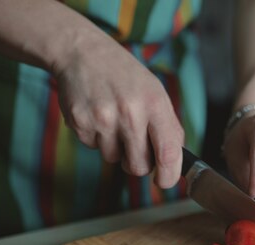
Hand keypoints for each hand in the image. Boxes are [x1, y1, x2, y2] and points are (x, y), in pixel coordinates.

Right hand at [53, 35, 183, 187]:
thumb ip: (168, 129)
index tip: (165, 181)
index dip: (168, 176)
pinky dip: (96, 138)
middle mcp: (130, 112)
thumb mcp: (155, 94)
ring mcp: (102, 118)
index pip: (168, 154)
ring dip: (115, 147)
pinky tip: (97, 114)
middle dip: (138, 164)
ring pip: (113, 159)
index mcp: (155, 104)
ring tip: (113, 119)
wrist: (83, 52)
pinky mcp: (79, 122)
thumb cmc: (126, 78)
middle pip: (138, 166)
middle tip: (134, 146)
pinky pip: (93, 148)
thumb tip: (175, 165)